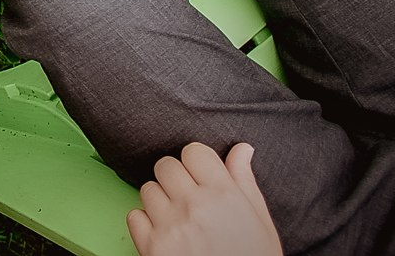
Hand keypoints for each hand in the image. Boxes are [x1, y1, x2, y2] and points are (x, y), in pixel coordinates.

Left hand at [127, 142, 282, 255]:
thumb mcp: (260, 221)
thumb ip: (245, 181)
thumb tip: (242, 148)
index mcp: (223, 195)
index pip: (193, 151)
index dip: (198, 162)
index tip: (202, 175)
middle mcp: (194, 206)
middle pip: (166, 165)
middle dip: (176, 178)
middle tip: (189, 196)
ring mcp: (170, 226)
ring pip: (148, 188)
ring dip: (161, 199)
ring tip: (179, 217)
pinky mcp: (152, 246)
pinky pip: (134, 215)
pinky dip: (145, 222)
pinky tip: (165, 232)